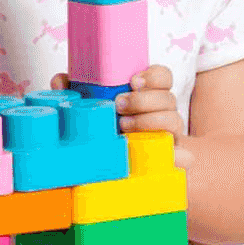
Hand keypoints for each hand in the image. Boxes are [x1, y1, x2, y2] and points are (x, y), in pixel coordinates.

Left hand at [53, 65, 193, 167]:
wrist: (116, 168)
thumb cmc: (104, 130)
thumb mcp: (90, 108)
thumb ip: (75, 91)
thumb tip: (59, 81)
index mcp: (147, 96)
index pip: (164, 77)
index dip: (154, 76)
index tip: (133, 81)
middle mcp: (162, 113)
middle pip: (169, 98)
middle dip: (143, 100)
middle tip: (119, 105)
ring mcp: (168, 136)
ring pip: (175, 122)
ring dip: (149, 122)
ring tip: (123, 127)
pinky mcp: (171, 160)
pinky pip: (184, 157)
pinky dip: (178, 157)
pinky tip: (165, 157)